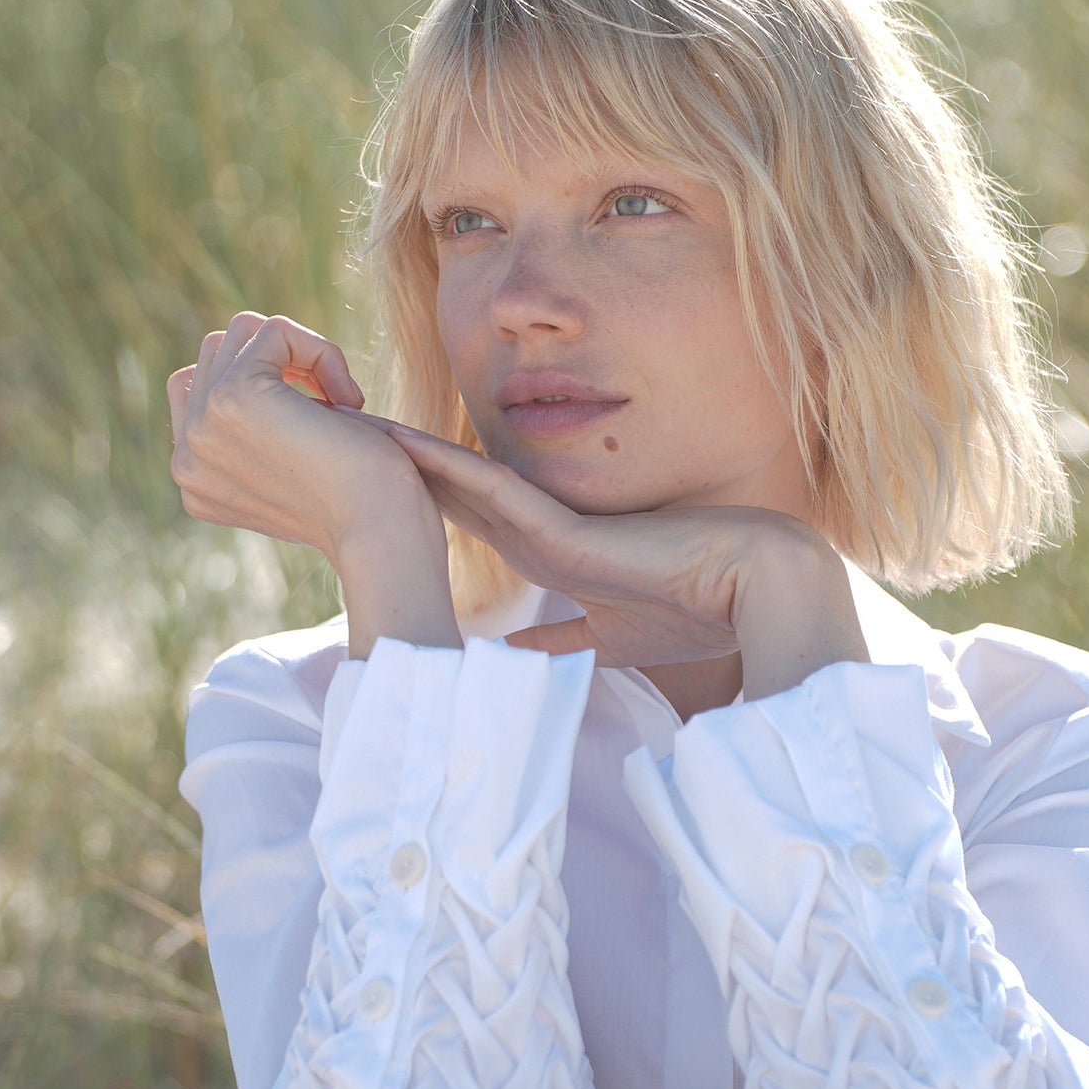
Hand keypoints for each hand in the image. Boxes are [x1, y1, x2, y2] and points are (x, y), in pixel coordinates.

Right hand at [166, 311, 433, 560]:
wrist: (382, 532)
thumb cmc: (360, 503)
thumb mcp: (295, 469)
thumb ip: (255, 431)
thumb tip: (251, 354)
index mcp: (192, 479)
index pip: (197, 388)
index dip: (262, 383)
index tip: (316, 420)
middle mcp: (185, 457)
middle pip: (218, 353)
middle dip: (282, 362)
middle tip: (336, 405)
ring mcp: (202, 426)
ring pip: (241, 333)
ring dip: (303, 354)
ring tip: (343, 400)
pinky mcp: (235, 395)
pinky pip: (275, 330)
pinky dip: (323, 352)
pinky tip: (351, 401)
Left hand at [378, 421, 829, 667]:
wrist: (751, 586)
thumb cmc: (696, 612)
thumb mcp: (608, 641)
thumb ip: (559, 643)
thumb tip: (513, 658)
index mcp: (551, 556)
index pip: (471, 526)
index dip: (423, 509)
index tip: (372, 498)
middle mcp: (541, 530)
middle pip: (450, 494)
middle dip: (397, 474)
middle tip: (336, 445)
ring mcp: (548, 520)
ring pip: (456, 481)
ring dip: (403, 458)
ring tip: (345, 431)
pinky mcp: (559, 523)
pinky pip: (485, 487)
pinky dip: (439, 467)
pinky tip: (396, 446)